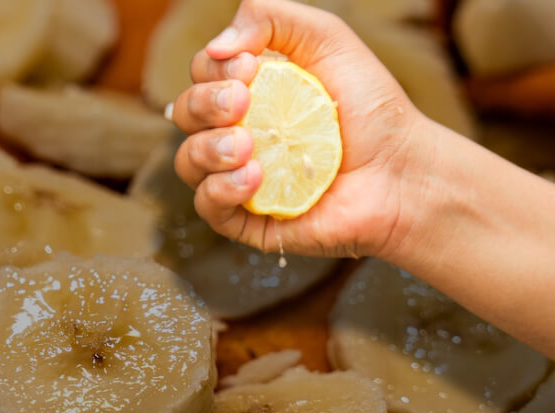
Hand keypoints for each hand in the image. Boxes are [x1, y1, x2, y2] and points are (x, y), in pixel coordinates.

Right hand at [172, 0, 429, 258]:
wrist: (401, 170)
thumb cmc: (369, 106)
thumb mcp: (326, 40)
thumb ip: (271, 18)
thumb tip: (216, 47)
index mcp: (247, 91)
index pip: (200, 75)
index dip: (212, 69)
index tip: (249, 68)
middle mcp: (235, 132)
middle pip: (184, 114)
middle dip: (204, 104)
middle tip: (242, 103)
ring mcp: (238, 177)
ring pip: (187, 161)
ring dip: (208, 148)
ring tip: (248, 146)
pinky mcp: (248, 219)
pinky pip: (207, 207)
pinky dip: (221, 189)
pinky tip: (254, 178)